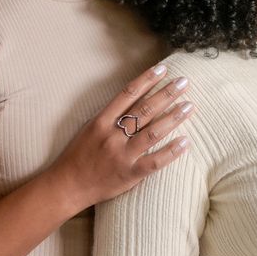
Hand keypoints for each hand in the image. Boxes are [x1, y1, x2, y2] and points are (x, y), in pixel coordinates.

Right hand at [50, 65, 193, 208]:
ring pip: (152, 132)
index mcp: (101, 121)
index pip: (127, 94)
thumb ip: (111, 115)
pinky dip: (171, 151)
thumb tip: (136, 98)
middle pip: (144, 110)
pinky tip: (186, 141)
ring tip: (190, 106)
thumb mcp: (90, 128)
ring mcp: (122, 155)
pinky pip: (154, 161)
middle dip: (166, 94)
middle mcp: (112, 135)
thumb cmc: (78, 156)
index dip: (146, 79)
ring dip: (173, 117)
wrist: (66, 186)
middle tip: (184, 82)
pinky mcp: (129, 174)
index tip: (163, 69)